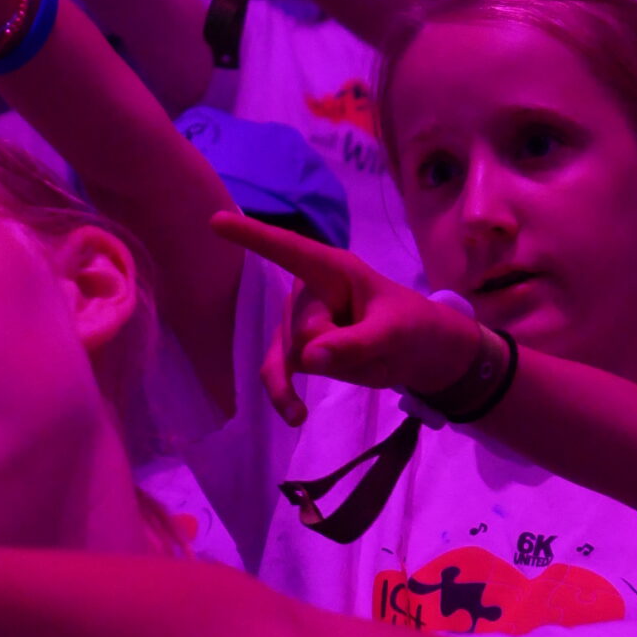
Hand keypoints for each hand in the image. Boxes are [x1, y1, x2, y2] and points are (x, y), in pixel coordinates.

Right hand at [213, 212, 479, 425]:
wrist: (419, 354)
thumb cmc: (411, 326)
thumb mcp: (395, 333)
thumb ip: (355, 343)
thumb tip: (307, 359)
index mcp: (332, 269)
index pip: (287, 250)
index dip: (252, 236)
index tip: (217, 221)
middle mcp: (307, 293)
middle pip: (300, 329)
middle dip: (335, 347)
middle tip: (375, 341)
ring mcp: (297, 324)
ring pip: (289, 356)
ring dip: (317, 372)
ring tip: (341, 377)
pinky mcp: (295, 352)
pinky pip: (277, 373)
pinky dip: (284, 395)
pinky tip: (294, 414)